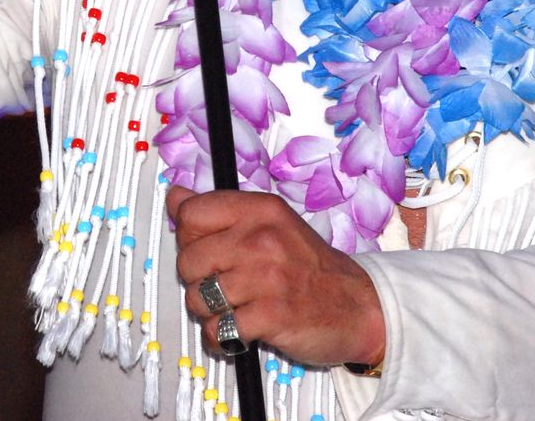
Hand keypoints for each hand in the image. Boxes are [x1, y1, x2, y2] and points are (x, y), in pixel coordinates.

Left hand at [167, 185, 385, 367]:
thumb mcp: (271, 224)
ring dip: (209, 312)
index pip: (191, 213)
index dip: (189, 237)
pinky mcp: (272, 316)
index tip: (206, 250)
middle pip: (187, 259)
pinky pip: (218, 330)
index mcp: (260, 209)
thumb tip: (175, 195)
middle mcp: (262, 238)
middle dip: (196, 280)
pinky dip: (222, 339)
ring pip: (198, 297)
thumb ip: (221, 211)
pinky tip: (239, 332)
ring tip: (234, 309)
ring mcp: (267, 277)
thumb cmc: (310, 267)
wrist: (359, 307)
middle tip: (222, 287)